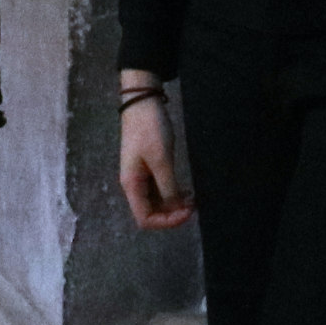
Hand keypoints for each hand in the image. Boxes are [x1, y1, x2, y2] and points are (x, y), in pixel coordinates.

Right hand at [117, 85, 193, 228]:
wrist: (142, 102)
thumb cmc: (150, 130)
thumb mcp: (162, 160)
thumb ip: (168, 188)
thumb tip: (176, 209)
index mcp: (131, 185)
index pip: (145, 218)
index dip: (166, 221)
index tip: (187, 211)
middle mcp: (134, 185)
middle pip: (151, 213)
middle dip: (172, 214)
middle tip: (193, 205)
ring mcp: (140, 177)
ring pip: (157, 202)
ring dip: (174, 204)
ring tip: (192, 198)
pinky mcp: (148, 168)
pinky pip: (159, 189)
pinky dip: (173, 193)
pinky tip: (186, 190)